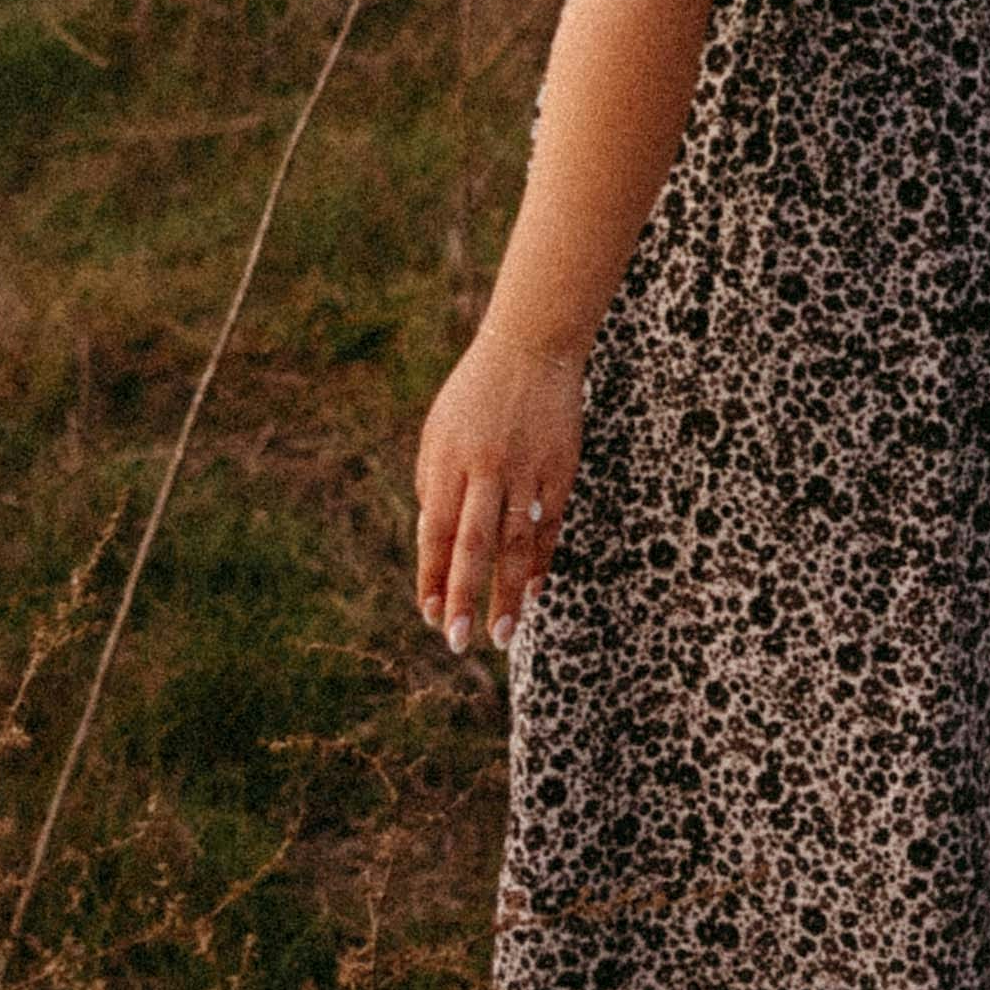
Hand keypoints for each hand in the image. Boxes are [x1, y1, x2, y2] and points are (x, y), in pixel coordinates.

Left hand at [414, 328, 583, 656]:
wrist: (529, 347)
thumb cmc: (474, 395)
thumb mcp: (438, 431)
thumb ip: (434, 484)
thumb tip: (436, 540)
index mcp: (446, 460)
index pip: (435, 531)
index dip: (432, 577)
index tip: (431, 616)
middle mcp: (484, 468)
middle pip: (473, 543)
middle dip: (465, 596)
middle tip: (458, 643)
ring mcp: (525, 469)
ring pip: (516, 542)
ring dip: (508, 592)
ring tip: (503, 634)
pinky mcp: (559, 468)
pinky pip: (548, 524)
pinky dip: (540, 561)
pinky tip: (532, 592)